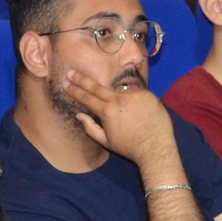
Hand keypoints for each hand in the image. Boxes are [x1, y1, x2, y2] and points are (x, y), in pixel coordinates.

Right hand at [62, 70, 177, 167]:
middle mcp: (119, 99)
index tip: (66, 83)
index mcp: (107, 112)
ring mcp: (134, 95)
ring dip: (117, 98)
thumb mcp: (106, 141)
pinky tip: (138, 112)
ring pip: (119, 92)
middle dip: (82, 80)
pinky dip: (133, 100)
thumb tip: (79, 115)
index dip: (75, 90)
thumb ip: (90, 128)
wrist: (156, 148)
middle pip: (97, 87)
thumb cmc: (129, 147)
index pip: (86, 98)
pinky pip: (134, 93)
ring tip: (126, 114)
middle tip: (72, 72)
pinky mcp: (147, 94)